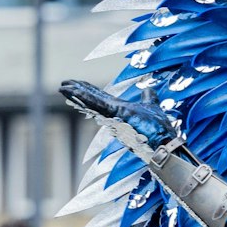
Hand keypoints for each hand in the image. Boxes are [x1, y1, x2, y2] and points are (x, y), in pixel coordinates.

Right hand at [60, 79, 177, 148]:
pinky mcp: (115, 114)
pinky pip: (97, 103)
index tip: (76, 83)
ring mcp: (113, 115)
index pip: (100, 97)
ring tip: (62, 87)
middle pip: (92, 98)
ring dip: (76, 93)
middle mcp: (113, 113)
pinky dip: (84, 96)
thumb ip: (149, 98)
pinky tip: (72, 90)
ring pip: (90, 101)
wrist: (164, 143)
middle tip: (62, 84)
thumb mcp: (151, 107)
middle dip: (77, 90)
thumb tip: (149, 89)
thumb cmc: (159, 129)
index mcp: (120, 109)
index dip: (88, 89)